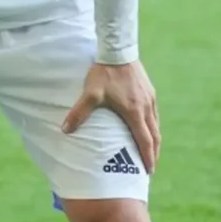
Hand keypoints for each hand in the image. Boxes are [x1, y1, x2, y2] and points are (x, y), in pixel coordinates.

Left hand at [63, 58, 159, 173]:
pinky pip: (154, 114)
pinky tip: (146, 127)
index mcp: (134, 112)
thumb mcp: (90, 94)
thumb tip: (65, 130)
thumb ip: (79, 113)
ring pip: (156, 124)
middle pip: (155, 135)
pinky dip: (152, 126)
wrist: (118, 51)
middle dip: (153, 152)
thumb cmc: (104, 74)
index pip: (145, 140)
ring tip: (150, 150)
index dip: (147, 156)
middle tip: (150, 166)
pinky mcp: (149, 91)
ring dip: (154, 139)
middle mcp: (146, 107)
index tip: (149, 170)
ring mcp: (150, 98)